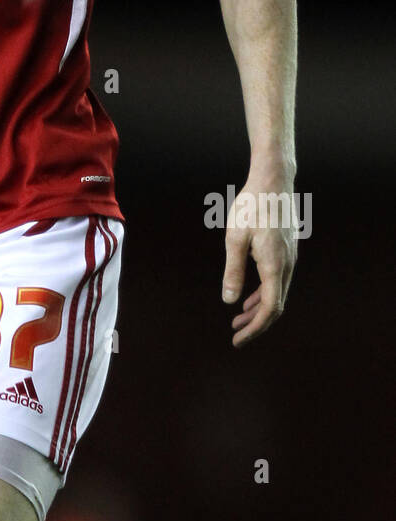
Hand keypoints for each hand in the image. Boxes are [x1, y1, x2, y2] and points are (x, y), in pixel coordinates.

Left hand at [222, 182, 297, 347]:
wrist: (273, 180)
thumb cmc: (251, 206)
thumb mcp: (235, 238)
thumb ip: (233, 271)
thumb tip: (229, 301)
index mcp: (275, 266)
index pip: (270, 309)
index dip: (255, 328)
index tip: (238, 340)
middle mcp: (287, 265)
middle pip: (275, 305)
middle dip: (256, 323)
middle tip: (236, 334)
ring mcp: (290, 257)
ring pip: (277, 292)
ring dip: (259, 308)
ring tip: (239, 318)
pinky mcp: (287, 250)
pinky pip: (277, 280)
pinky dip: (264, 293)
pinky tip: (250, 295)